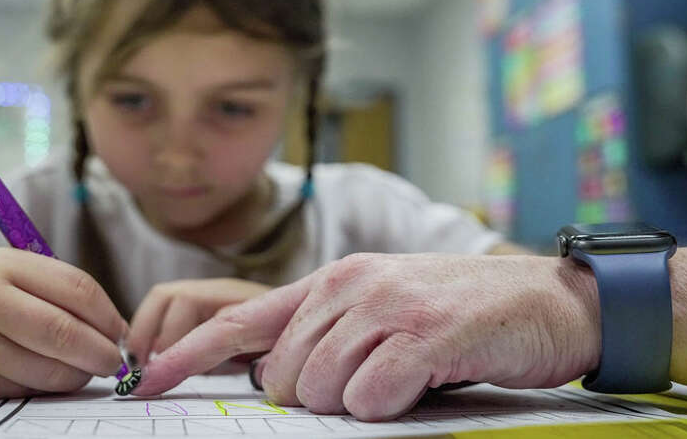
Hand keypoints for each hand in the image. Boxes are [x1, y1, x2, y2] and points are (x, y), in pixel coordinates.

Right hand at [0, 248, 127, 398]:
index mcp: (2, 266)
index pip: (77, 290)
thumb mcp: (15, 272)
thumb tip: (119, 331)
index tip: (121, 332)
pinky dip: (49, 388)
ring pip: (48, 370)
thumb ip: (64, 292)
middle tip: (115, 361)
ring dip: (78, 375)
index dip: (109, 316)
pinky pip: (26, 391)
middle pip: (64, 333)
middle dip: (101, 352)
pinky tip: (51, 376)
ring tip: (84, 368)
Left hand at [134, 253, 600, 420]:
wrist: (545, 300)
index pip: (238, 321)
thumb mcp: (381, 308)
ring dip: (358, 402)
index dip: (185, 353)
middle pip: (282, 376)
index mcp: (329, 281)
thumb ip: (324, 333)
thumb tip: (274, 381)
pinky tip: (420, 382)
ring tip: (403, 376)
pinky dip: (389, 405)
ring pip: (321, 390)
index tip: (141, 380)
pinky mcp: (421, 335)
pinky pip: (369, 397)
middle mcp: (347, 287)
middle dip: (314, 399)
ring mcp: (384, 307)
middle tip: (370, 383)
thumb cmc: (458, 311)